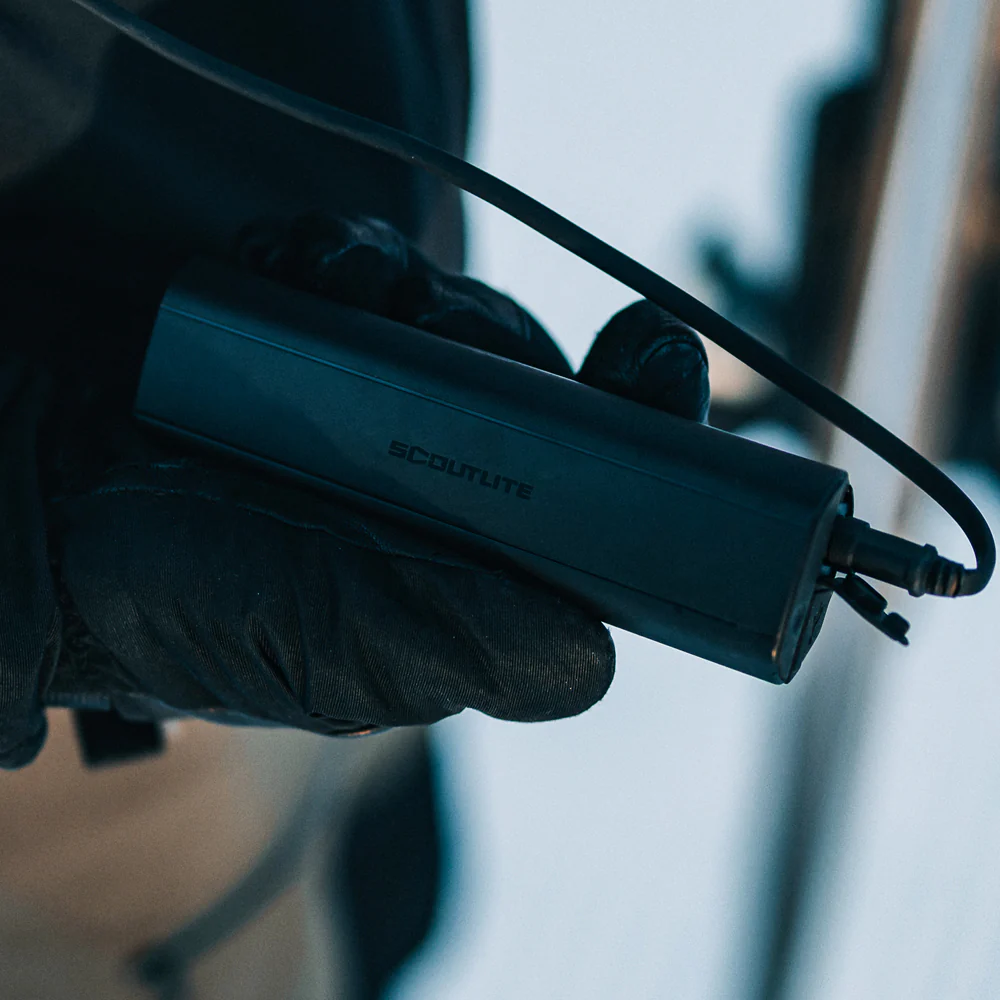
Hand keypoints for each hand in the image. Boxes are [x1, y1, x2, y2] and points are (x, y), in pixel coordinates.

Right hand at [2, 213, 708, 765]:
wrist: (46, 509)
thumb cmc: (191, 604)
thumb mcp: (336, 651)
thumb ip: (467, 652)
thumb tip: (596, 655)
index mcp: (467, 564)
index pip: (598, 504)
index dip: (649, 434)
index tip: (656, 367)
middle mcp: (439, 484)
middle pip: (547, 394)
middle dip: (531, 347)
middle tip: (498, 323)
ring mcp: (379, 405)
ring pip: (460, 318)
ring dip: (417, 289)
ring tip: (344, 290)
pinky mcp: (314, 339)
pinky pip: (365, 268)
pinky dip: (342, 253)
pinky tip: (292, 266)